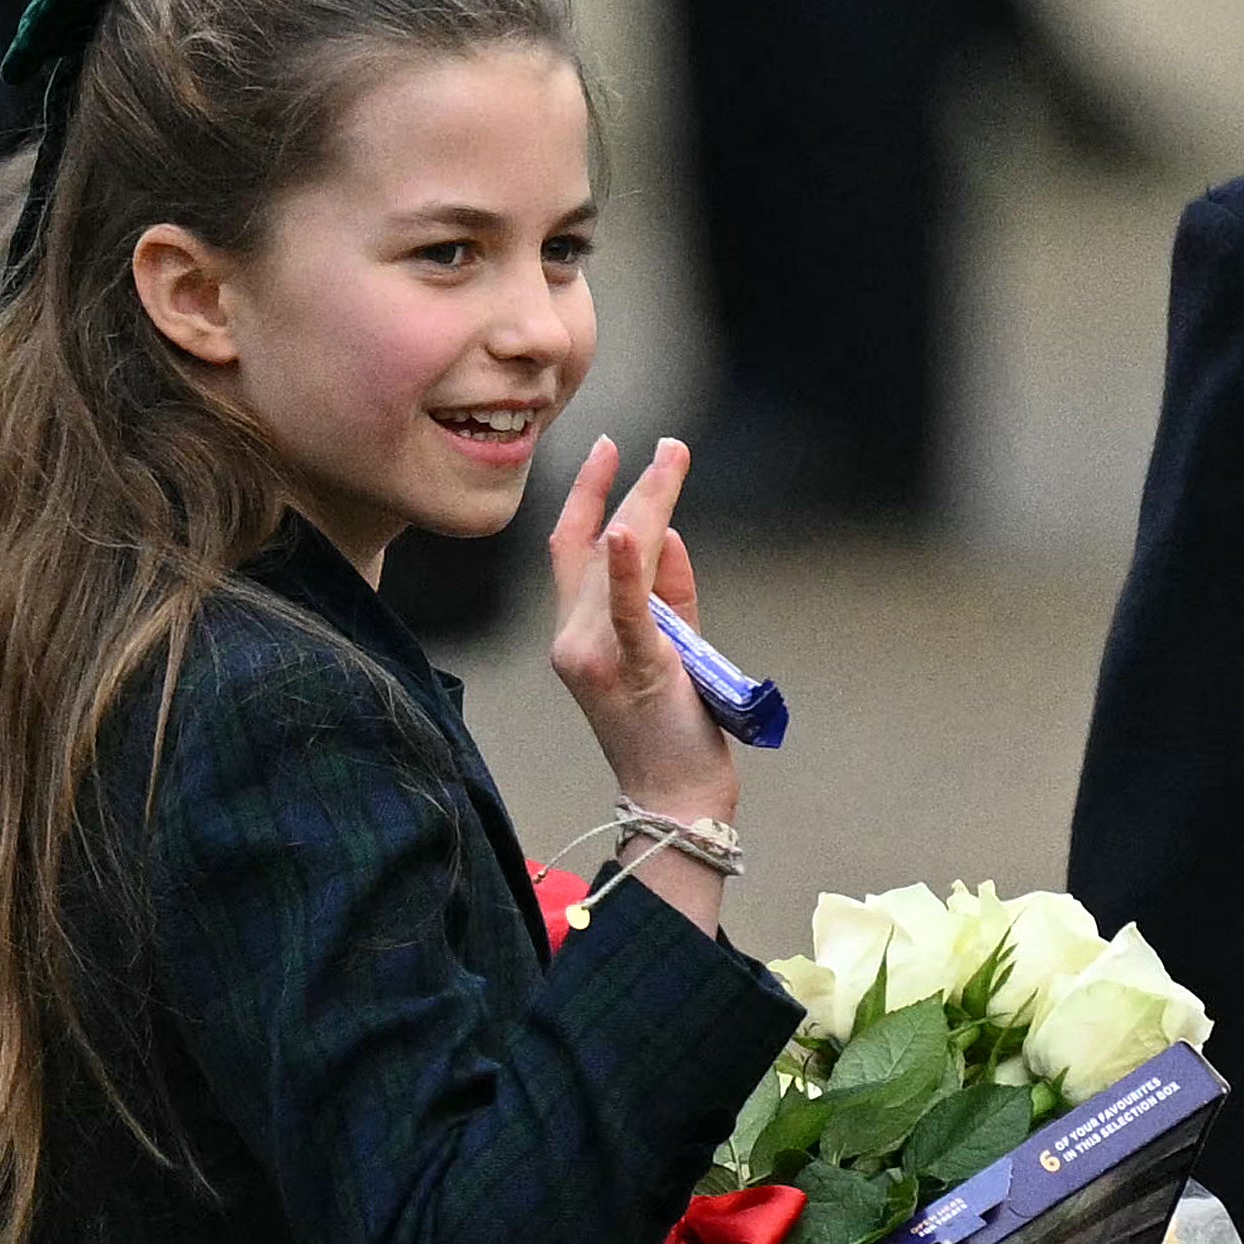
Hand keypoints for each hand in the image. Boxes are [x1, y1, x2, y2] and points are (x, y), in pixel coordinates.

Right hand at [548, 437, 741, 916]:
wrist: (675, 799)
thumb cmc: (675, 727)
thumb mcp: (670, 645)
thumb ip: (667, 591)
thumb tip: (668, 532)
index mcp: (574, 634)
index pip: (568, 548)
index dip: (584, 493)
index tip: (607, 445)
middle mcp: (571, 640)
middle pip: (596, 544)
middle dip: (634, 488)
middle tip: (670, 444)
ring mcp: (595, 657)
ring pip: (618, 564)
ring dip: (649, 507)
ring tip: (673, 461)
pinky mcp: (634, 669)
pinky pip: (628, 611)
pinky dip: (626, 568)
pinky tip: (624, 527)